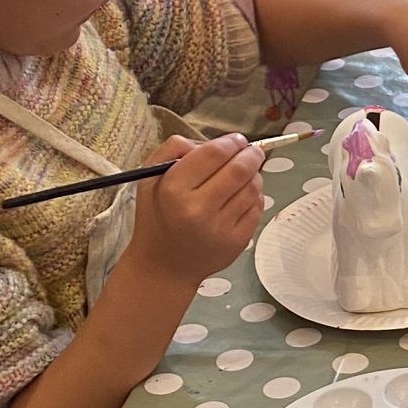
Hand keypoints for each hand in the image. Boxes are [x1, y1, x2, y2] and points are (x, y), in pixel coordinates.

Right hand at [127, 136, 267, 283]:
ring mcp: (221, 227)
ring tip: (244, 175)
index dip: (231, 142)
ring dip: (254, 175)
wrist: (164, 267)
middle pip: (240, 169)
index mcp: (174, 189)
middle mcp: (198, 209)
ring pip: (253, 187)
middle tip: (252, 152)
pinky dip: (254, 196)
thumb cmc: (157, 217)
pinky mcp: (238, 241)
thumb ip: (174, 149)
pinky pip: (257, 207)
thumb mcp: (150, 178)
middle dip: (251, 154)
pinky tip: (241, 197)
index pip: (214, 153)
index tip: (236, 140)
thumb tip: (212, 142)